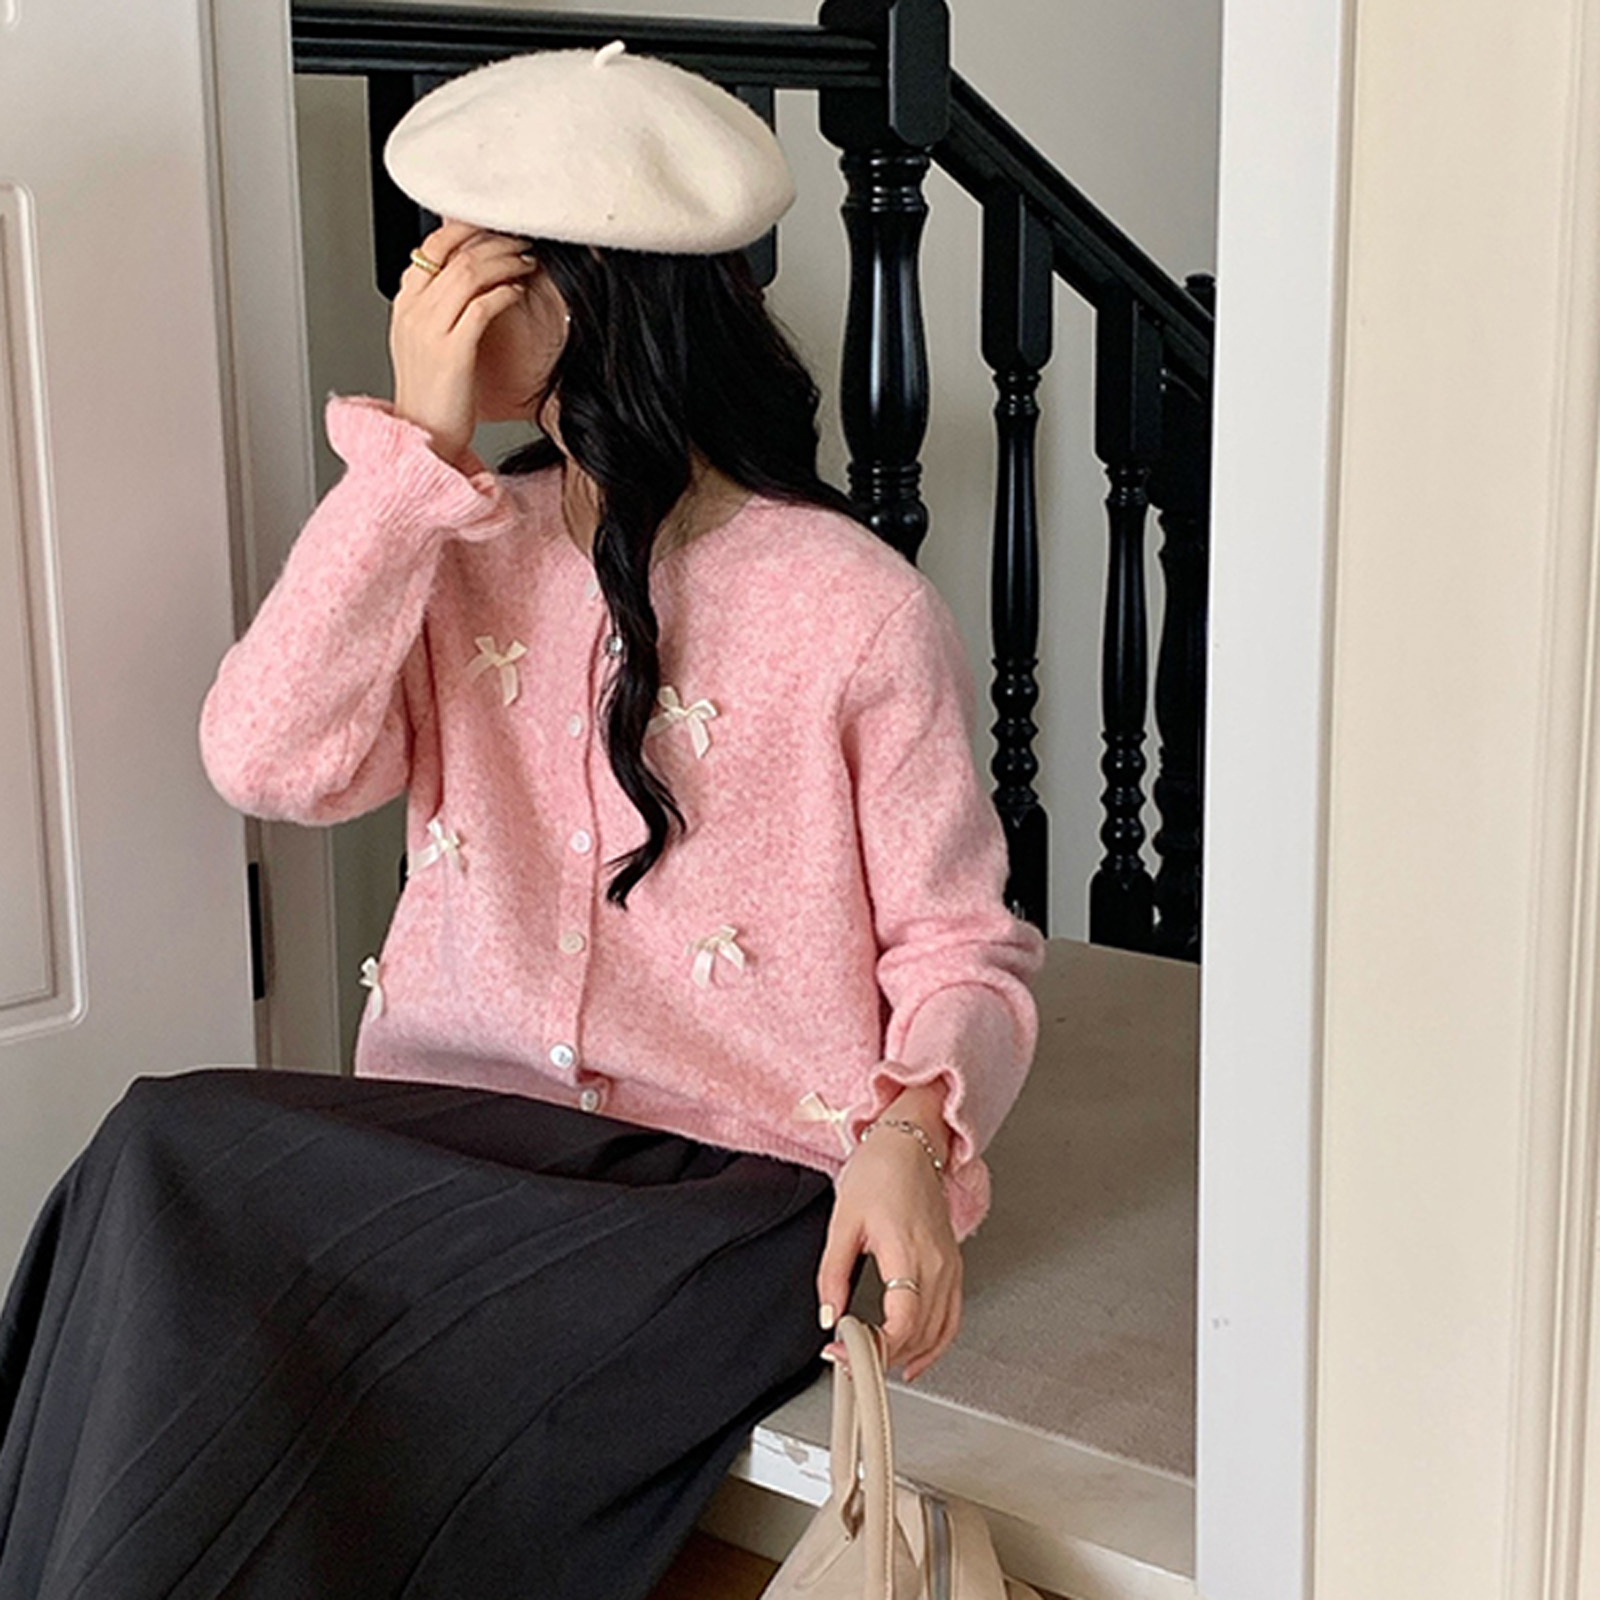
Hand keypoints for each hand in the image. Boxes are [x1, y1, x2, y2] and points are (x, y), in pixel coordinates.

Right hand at [390, 220, 538, 469]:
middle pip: (455, 252)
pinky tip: (518, 291)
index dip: (467, 229)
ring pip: (469, 272)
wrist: (422, 436)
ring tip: (527, 260)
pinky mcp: (452, 351)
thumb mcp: (423, 342)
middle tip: (521, 238)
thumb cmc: (432, 396)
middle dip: (494, 240)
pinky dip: (504, 292)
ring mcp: (430, 330)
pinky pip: (482, 306)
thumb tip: (461, 278)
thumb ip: (435, 307)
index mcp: (404, 305)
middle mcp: (413, 311)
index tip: (495, 226)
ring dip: (505, 260)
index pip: (431, 245)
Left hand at [815, 1091, 961, 1382]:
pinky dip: (936, 1344)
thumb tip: (828, 1315)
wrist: (911, 1142)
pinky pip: (952, 1317)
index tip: (843, 1352)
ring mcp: (949, 1266)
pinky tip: (915, 1357)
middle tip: (849, 1361)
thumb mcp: (843, 1220)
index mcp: (908, 1252)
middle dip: (883, 1357)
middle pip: (919, 1334)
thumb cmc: (880, 1170)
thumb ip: (833, 1274)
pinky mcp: (953, 1265)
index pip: (901, 1324)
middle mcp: (936, 1264)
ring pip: (939, 1332)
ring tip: (875, 1364)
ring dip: (909, 1357)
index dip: (874, 1349)